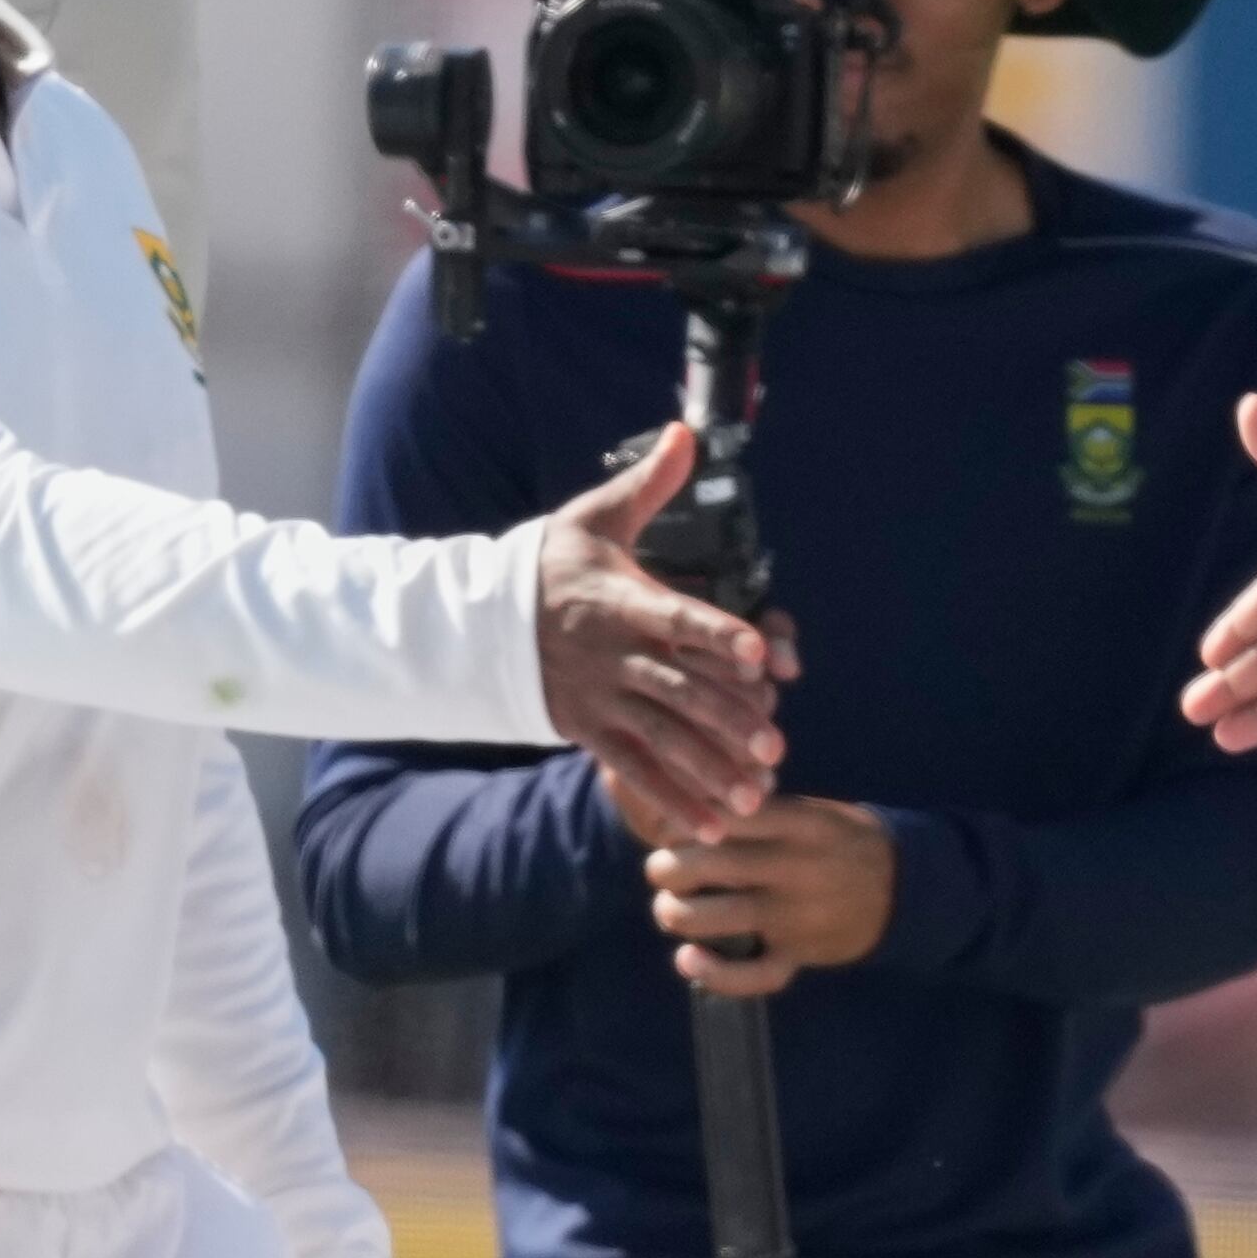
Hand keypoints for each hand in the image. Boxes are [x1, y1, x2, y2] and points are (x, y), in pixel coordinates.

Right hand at [535, 424, 781, 844]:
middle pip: (678, 689)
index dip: (719, 633)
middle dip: (727, 720)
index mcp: (622, 601)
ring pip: (660, 737)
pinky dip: (670, 798)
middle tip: (774, 745)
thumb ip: (650, 485)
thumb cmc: (553, 562)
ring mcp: (600, 697)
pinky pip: (632, 768)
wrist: (482, 618)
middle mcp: (614, 654)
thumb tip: (687, 432)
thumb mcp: (596, 518)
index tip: (762, 650)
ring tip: (754, 797)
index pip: (677, 617)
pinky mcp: (588, 729)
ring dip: (707, 769)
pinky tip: (711, 825)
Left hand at [643, 794, 895, 996]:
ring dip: (677, 915)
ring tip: (670, 909)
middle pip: (711, 865)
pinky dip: (714, 974)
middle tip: (659, 869)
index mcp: (797, 824)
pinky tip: (687, 961)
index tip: (667, 826)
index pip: (724, 817)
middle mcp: (794, 867)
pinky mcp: (799, 954)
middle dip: (667, 868)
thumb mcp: (811, 812)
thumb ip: (759, 811)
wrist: (904, 886)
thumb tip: (690, 807)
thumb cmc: (840, 840)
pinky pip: (752, 974)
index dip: (683, 822)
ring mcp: (796, 915)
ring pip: (719, 918)